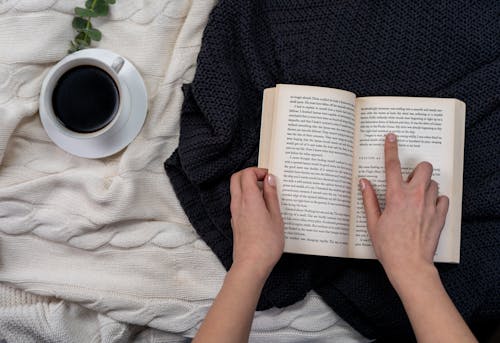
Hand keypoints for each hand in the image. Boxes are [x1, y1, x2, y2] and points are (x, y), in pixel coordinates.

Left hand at [229, 167, 283, 279]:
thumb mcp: (276, 217)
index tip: (270, 176)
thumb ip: (271, 196)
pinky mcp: (236, 222)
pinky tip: (262, 208)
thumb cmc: (267, 243)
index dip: (258, 171)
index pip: (246, 174)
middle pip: (236, 178)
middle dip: (250, 174)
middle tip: (265, 180)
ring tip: (266, 195)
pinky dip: (247, 198)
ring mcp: (235, 213)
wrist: (251, 265)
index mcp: (249, 199)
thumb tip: (269, 179)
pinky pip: (238, 202)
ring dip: (248, 186)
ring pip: (236, 190)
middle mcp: (238, 203)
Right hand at [360, 133, 448, 285]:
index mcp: (396, 196)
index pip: (392, 165)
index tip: (391, 138)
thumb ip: (369, 200)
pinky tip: (427, 209)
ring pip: (434, 183)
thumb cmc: (389, 246)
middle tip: (409, 181)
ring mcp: (430, 205)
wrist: (409, 265)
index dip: (391, 149)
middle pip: (424, 168)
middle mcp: (415, 197)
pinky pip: (443, 199)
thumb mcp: (373, 223)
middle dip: (417, 170)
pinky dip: (437, 200)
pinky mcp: (440, 216)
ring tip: (417, 199)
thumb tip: (364, 183)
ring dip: (426, 187)